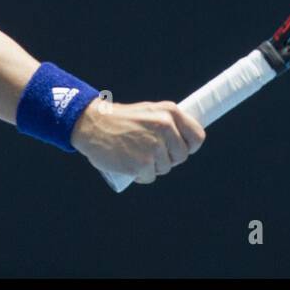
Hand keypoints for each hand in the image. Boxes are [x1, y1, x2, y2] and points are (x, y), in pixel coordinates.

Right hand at [71, 96, 204, 183]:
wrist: (92, 124)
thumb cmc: (120, 119)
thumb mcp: (149, 112)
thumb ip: (167, 123)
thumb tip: (186, 140)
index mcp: (170, 112)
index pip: (197, 137)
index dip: (190, 146)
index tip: (179, 149)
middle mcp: (165, 127)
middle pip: (181, 156)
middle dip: (168, 158)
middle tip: (150, 153)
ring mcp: (154, 146)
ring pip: (165, 168)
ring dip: (152, 167)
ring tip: (136, 154)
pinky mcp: (142, 163)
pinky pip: (150, 177)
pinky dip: (140, 175)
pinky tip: (129, 164)